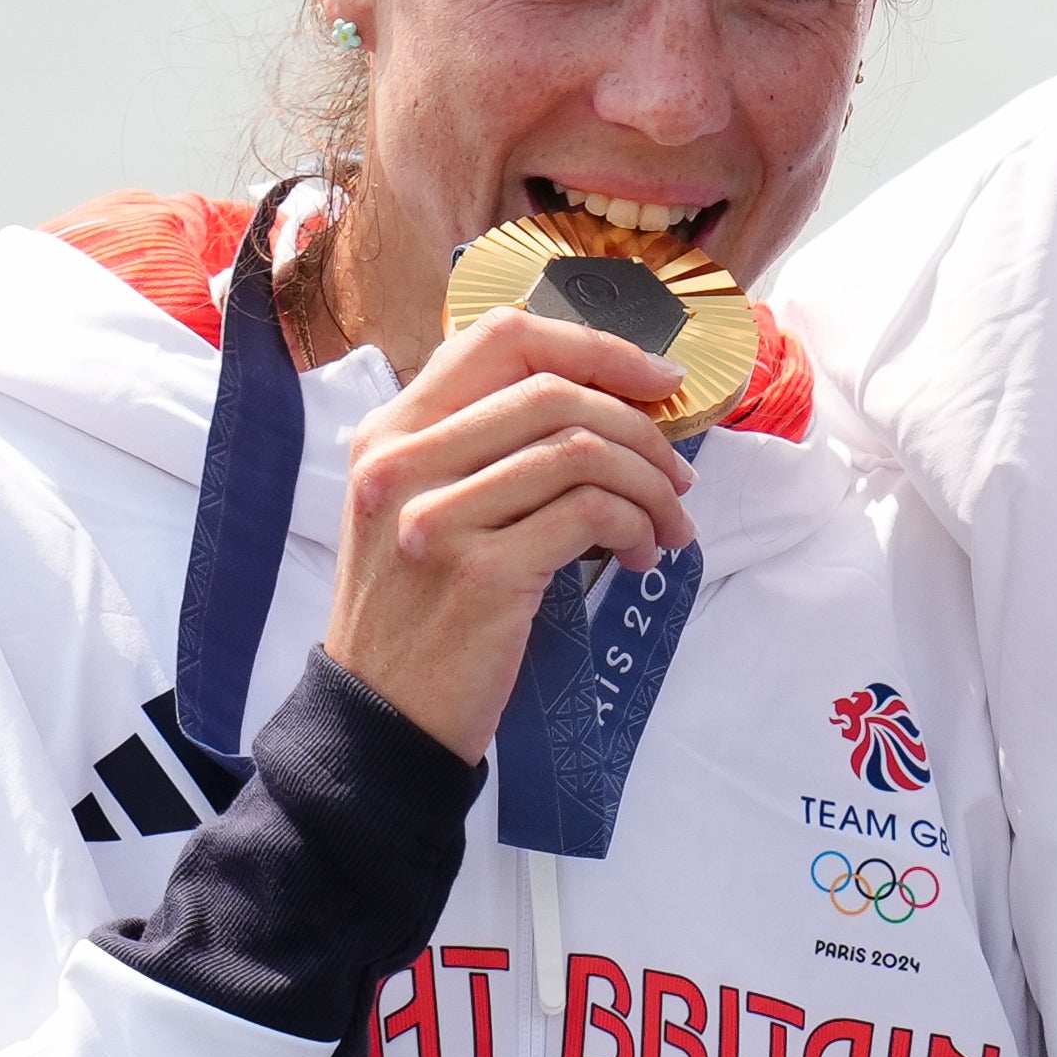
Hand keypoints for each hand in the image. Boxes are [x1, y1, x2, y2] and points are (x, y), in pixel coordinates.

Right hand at [324, 305, 697, 760]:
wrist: (380, 719)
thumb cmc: (419, 611)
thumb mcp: (419, 508)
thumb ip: (481, 448)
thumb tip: (605, 403)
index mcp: (389, 433)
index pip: (501, 338)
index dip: (594, 346)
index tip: (656, 378)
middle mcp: (402, 463)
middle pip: (553, 391)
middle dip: (640, 428)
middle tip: (676, 474)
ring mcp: (435, 518)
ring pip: (581, 450)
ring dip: (649, 485)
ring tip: (667, 524)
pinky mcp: (479, 574)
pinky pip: (590, 514)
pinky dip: (635, 526)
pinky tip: (639, 556)